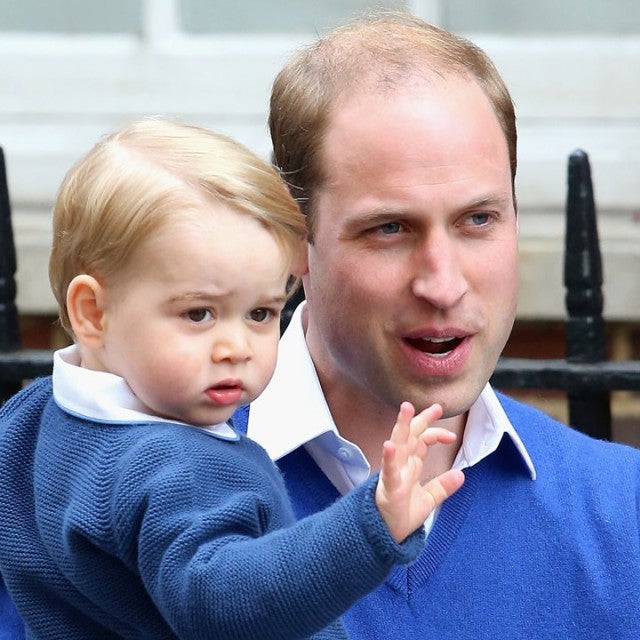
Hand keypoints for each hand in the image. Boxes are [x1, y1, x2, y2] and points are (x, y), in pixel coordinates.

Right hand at [375, 402, 464, 542]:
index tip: (452, 436)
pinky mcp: (389, 487)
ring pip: (397, 444)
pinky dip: (389, 458)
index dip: (435, 432)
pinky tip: (389, 445)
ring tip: (406, 409)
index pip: (422, 440)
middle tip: (436, 406)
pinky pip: (388, 470)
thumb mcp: (429, 499)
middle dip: (421, 418)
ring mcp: (394, 473)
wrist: (387, 535)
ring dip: (401, 426)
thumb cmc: (403, 515)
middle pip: (411, 435)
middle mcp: (401, 464)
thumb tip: (461, 474)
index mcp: (410, 464)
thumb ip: (443, 486)